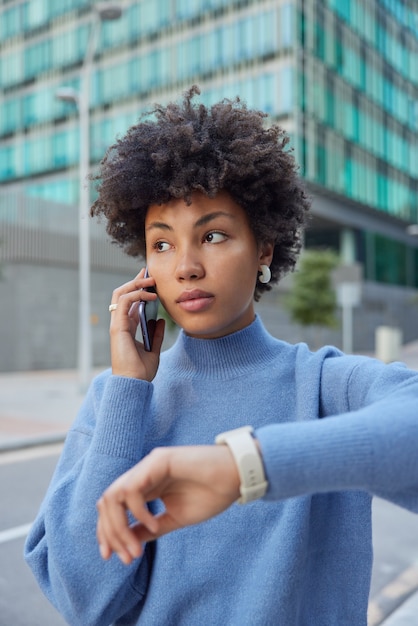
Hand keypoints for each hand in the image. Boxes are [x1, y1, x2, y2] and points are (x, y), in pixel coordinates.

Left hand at [96, 445, 239, 563]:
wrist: (236, 476)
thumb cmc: (211, 494)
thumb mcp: (176, 517)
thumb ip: (151, 528)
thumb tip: (128, 542)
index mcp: (146, 485)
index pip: (113, 507)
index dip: (107, 532)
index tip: (112, 558)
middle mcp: (142, 473)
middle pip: (107, 502)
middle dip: (110, 533)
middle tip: (125, 557)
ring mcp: (149, 465)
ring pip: (114, 495)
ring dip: (118, 526)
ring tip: (136, 548)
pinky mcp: (158, 460)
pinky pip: (133, 489)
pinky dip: (138, 512)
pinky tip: (155, 524)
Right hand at [109, 268, 164, 380]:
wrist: (134, 384)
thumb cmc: (141, 372)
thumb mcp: (154, 350)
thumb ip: (156, 335)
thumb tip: (161, 320)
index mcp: (126, 328)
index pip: (130, 302)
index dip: (138, 288)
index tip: (150, 279)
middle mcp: (120, 324)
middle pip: (122, 294)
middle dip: (135, 281)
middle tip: (150, 273)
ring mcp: (117, 325)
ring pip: (120, 294)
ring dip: (136, 284)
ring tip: (151, 281)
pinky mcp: (117, 327)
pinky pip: (123, 303)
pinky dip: (136, 295)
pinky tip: (150, 295)